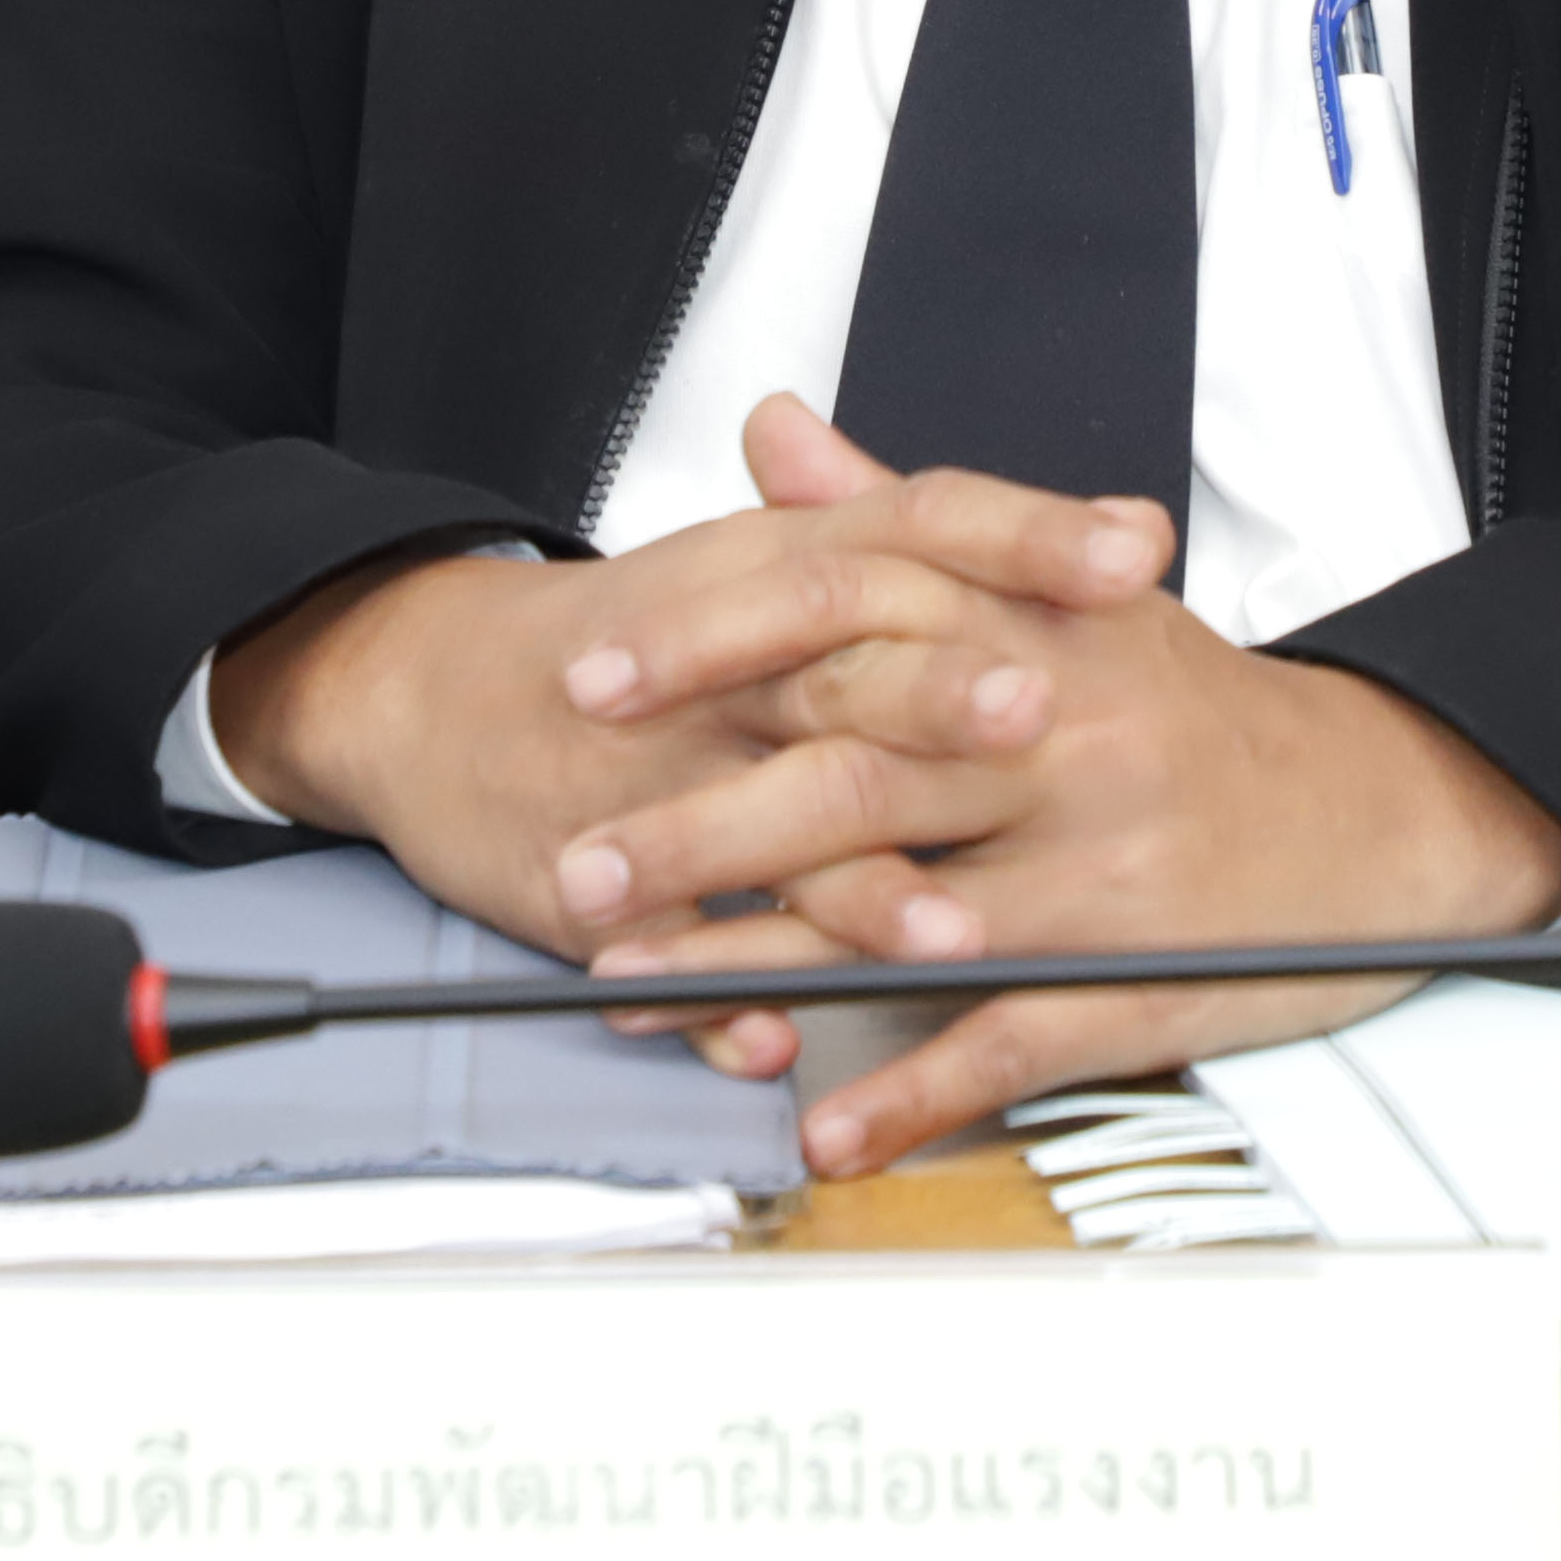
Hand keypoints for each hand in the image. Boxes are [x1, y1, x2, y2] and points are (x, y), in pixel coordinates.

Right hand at [203, 398, 1169, 956]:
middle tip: (1043, 715)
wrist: (430, 689)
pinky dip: (716, 999)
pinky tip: (771, 1040)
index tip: (1130, 553)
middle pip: (848, 668)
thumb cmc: (634, 640)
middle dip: (944, 699)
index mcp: (781, 568)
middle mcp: (731, 664)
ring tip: (949, 938)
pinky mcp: (595, 884)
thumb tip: (1114, 533)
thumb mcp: (771, 564)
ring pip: (765, 830)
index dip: (1026, 534)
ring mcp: (659, 776)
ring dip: (859, 892)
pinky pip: (666, 952)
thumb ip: (937, 553)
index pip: (917, 520)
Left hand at [563, 417, 1560, 1172]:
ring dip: (757, 960)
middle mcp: (1060, 733)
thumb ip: (904, 515)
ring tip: (634, 989)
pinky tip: (823, 1118)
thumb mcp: (1060, 587)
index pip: (848, 614)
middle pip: (853, 772)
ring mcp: (1096, 860)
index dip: (709, 649)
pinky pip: (1006, 1035)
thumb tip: (777, 435)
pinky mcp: (1137, 970)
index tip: (595, 679)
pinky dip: (910, 1085)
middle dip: (698, 828)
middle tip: (578, 865)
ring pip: (902, 912)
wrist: (1381, 810)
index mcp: (1030, 627)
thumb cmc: (1197, 712)